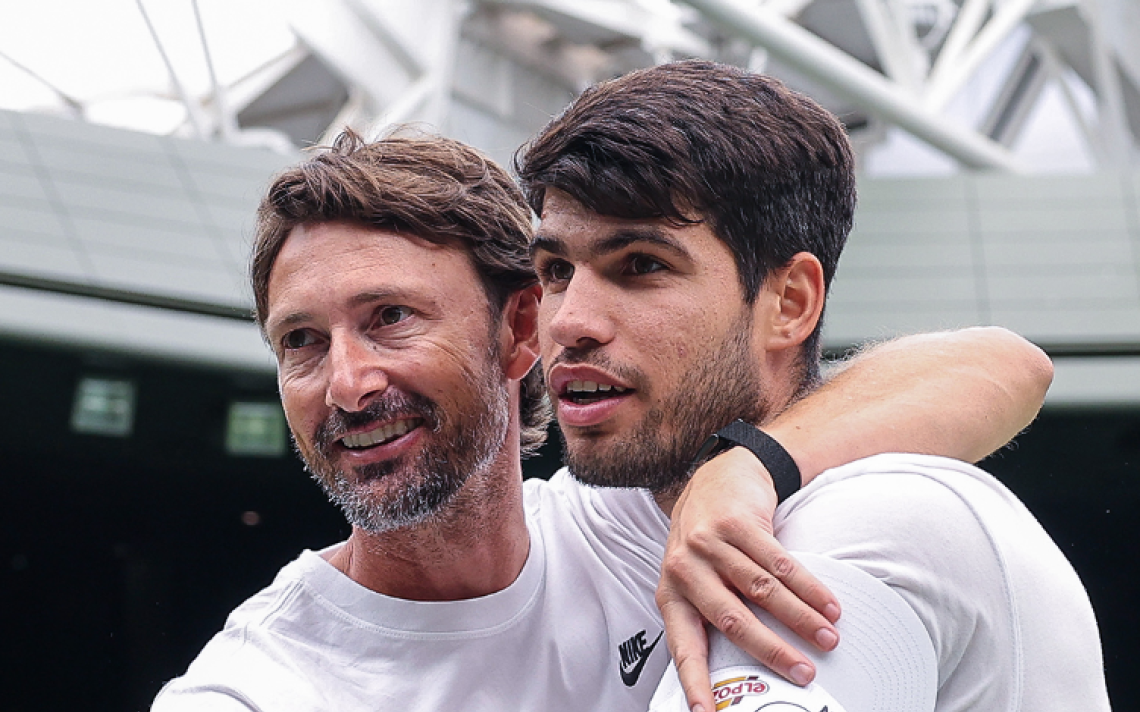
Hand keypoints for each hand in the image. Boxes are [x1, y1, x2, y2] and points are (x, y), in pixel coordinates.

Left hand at [656, 447, 840, 711]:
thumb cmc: (707, 540)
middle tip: (804, 674)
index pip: (684, 646)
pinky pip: (778, 562)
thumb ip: (708, 615)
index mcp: (671, 594)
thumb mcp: (695, 578)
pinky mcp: (734, 523)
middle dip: (772, 652)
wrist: (718, 476)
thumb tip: (736, 672)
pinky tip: (828, 604)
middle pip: (733, 621)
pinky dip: (808, 586)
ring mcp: (707, 543)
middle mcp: (684, 569)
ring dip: (801, 619)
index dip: (696, 682)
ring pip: (762, 591)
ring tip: (828, 639)